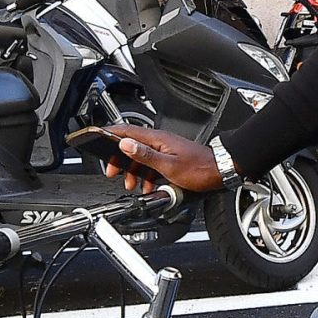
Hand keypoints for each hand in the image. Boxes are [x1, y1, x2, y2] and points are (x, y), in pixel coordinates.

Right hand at [102, 125, 224, 192]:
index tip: (97, 139)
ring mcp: (165, 149)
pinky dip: (145, 175)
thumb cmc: (200, 169)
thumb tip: (124, 144)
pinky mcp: (170, 158)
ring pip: (140, 157)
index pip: (127, 130)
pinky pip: (151, 164)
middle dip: (119, 160)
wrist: (221, 171)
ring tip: (131, 184)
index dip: (110, 134)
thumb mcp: (168, 165)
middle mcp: (160, 141)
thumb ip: (145, 155)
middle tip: (112, 173)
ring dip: (133, 171)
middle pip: (131, 145)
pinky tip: (147, 186)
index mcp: (157, 139)